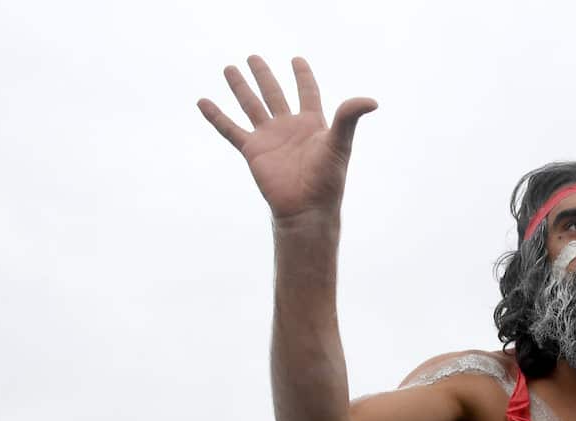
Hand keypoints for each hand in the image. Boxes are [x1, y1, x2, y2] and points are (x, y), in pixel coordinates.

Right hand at [197, 56, 377, 219]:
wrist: (306, 208)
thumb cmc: (327, 179)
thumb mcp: (340, 144)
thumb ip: (349, 118)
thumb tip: (372, 101)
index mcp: (312, 123)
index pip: (307, 93)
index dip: (303, 76)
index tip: (296, 60)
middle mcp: (289, 127)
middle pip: (274, 94)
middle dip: (264, 76)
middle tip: (254, 57)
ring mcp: (269, 138)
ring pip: (251, 105)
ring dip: (240, 87)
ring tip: (229, 68)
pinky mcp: (252, 150)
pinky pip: (230, 129)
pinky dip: (216, 116)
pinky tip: (203, 101)